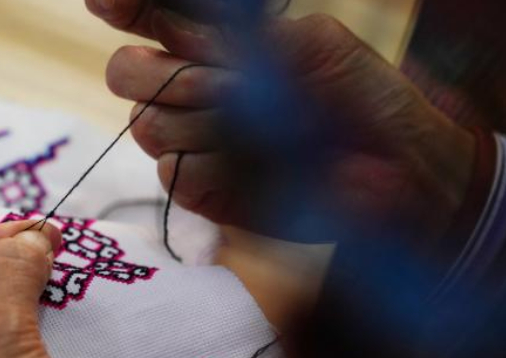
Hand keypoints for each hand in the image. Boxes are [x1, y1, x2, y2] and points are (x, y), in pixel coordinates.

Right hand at [95, 6, 474, 252]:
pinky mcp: (200, 189)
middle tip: (222, 81)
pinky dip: (210, 164)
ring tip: (255, 126)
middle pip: (125, 71)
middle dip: (163, 71)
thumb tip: (185, 30)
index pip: (151, 15)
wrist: (398, 173)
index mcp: (219, 43)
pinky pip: (173, 170)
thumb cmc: (365, 100)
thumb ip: (243, 31)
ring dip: (197, 120)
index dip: (125, 6)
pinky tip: (252, 165)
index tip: (108, 2)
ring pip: (145, 122)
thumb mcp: (312, 45)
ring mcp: (192, 141)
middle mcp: (194, 90)